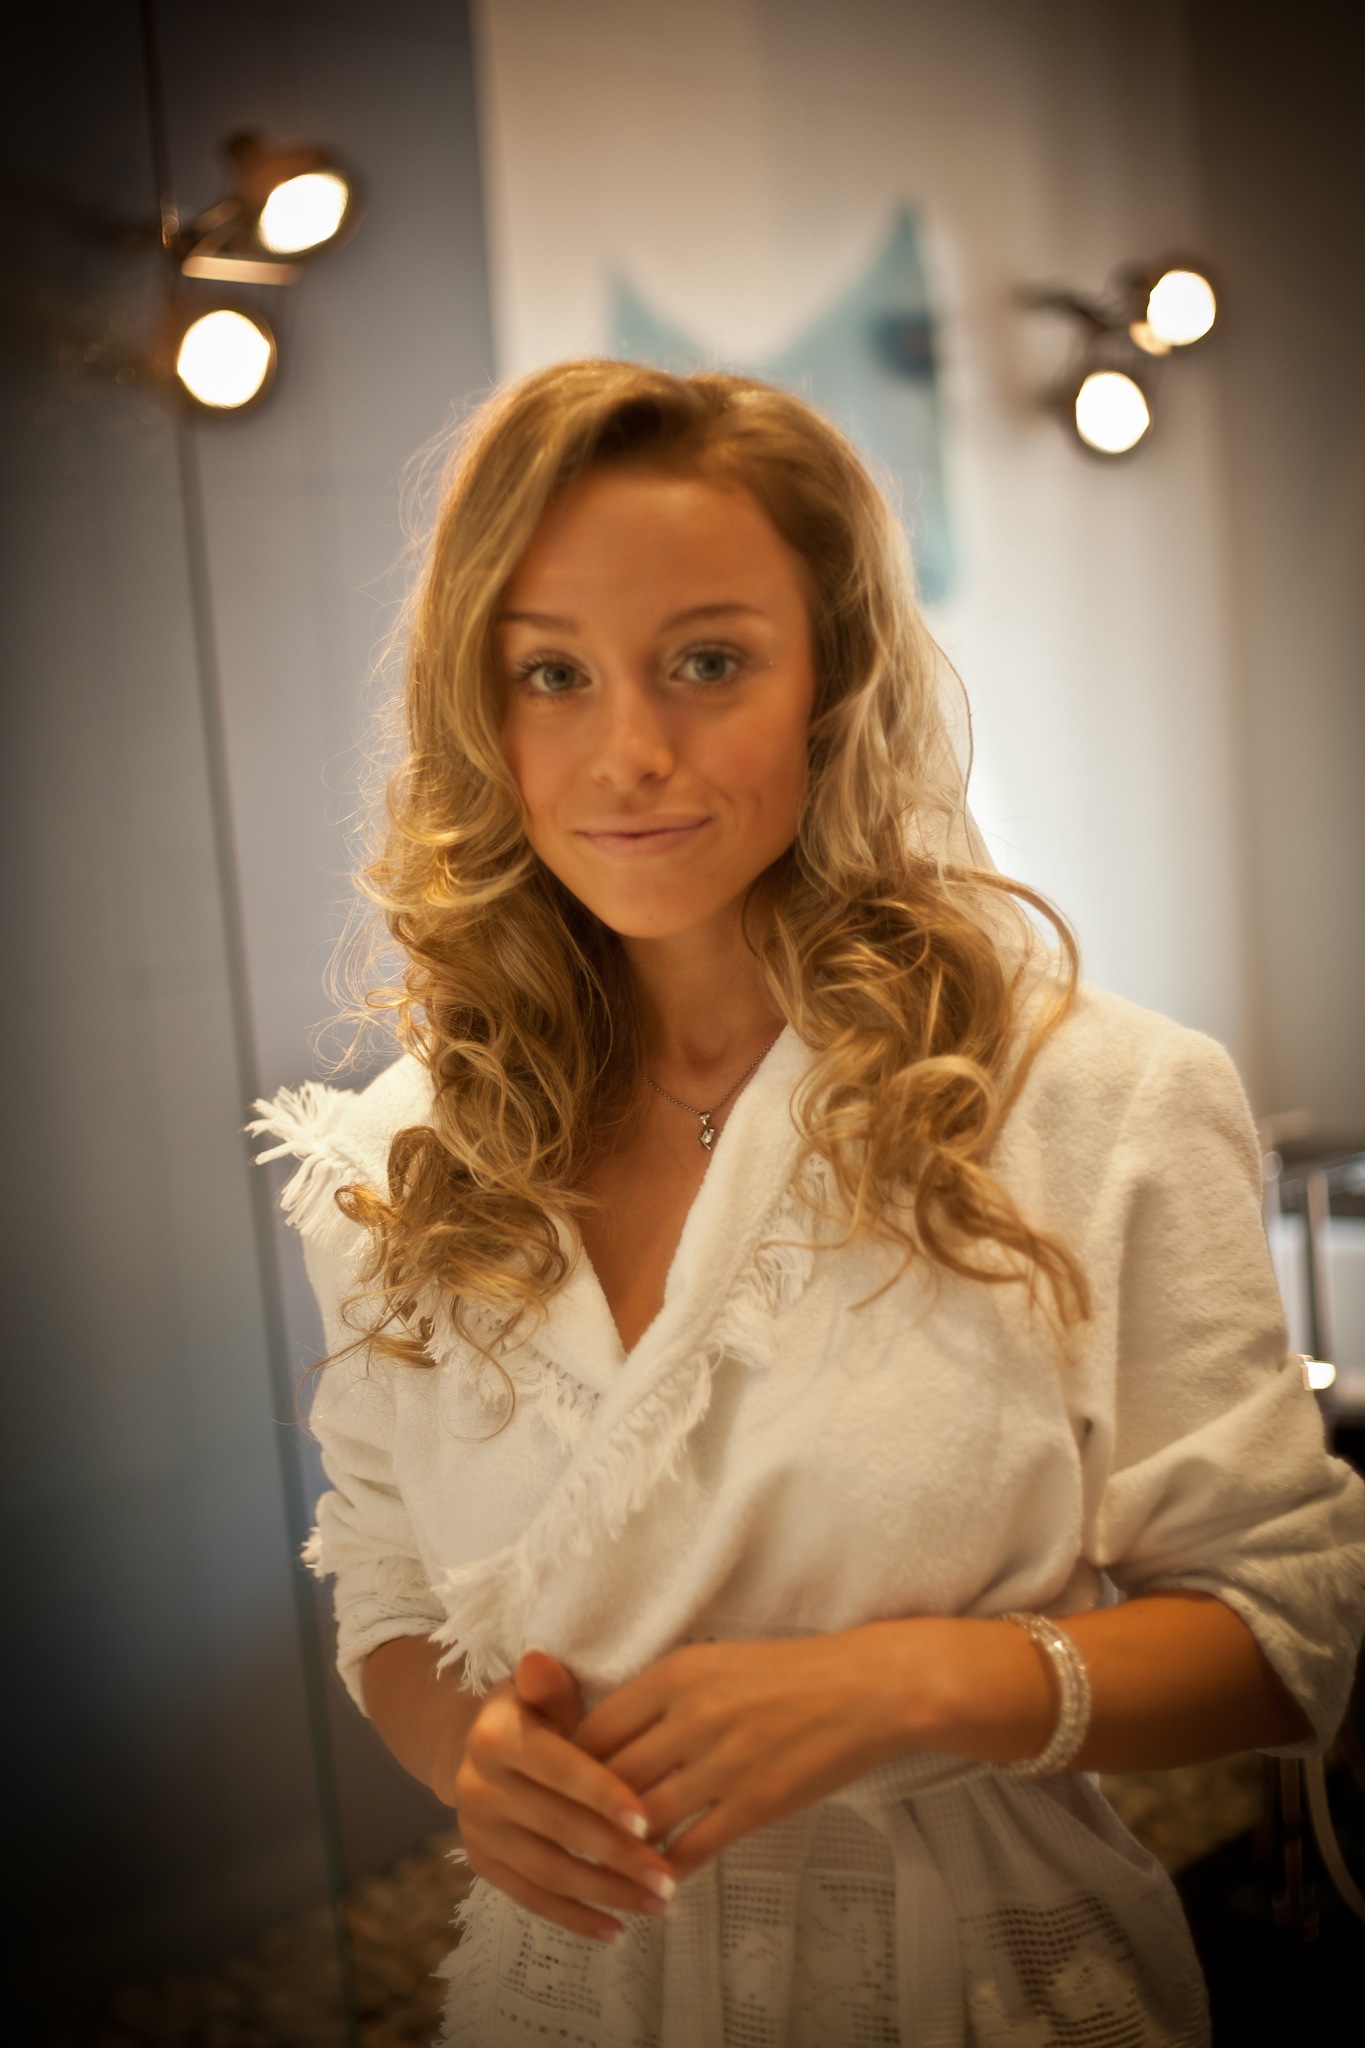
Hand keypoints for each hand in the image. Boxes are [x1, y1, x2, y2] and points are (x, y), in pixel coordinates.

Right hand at [453, 1649, 677, 1942]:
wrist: (476, 1745)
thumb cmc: (534, 1711)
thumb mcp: (541, 1689)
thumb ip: (548, 1683)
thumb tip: (540, 1663)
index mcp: (495, 1737)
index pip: (556, 1768)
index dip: (601, 1794)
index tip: (647, 1821)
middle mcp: (477, 1786)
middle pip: (557, 1827)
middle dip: (617, 1856)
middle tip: (668, 1876)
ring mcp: (477, 1830)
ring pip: (548, 1871)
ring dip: (605, 1893)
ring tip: (657, 1902)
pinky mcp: (482, 1863)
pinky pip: (531, 1898)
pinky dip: (574, 1918)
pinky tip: (617, 1930)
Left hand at [575, 1635, 898, 1880]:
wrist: (869, 1688)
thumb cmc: (790, 1672)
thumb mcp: (716, 1662)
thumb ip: (664, 1695)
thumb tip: (610, 1737)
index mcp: (676, 1673)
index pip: (595, 1728)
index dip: (569, 1765)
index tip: (558, 1788)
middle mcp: (691, 1716)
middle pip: (609, 1778)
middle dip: (581, 1814)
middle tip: (563, 1840)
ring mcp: (723, 1763)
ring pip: (644, 1820)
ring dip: (618, 1852)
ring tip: (598, 1872)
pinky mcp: (756, 1804)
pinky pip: (693, 1848)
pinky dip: (668, 1871)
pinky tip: (657, 1884)